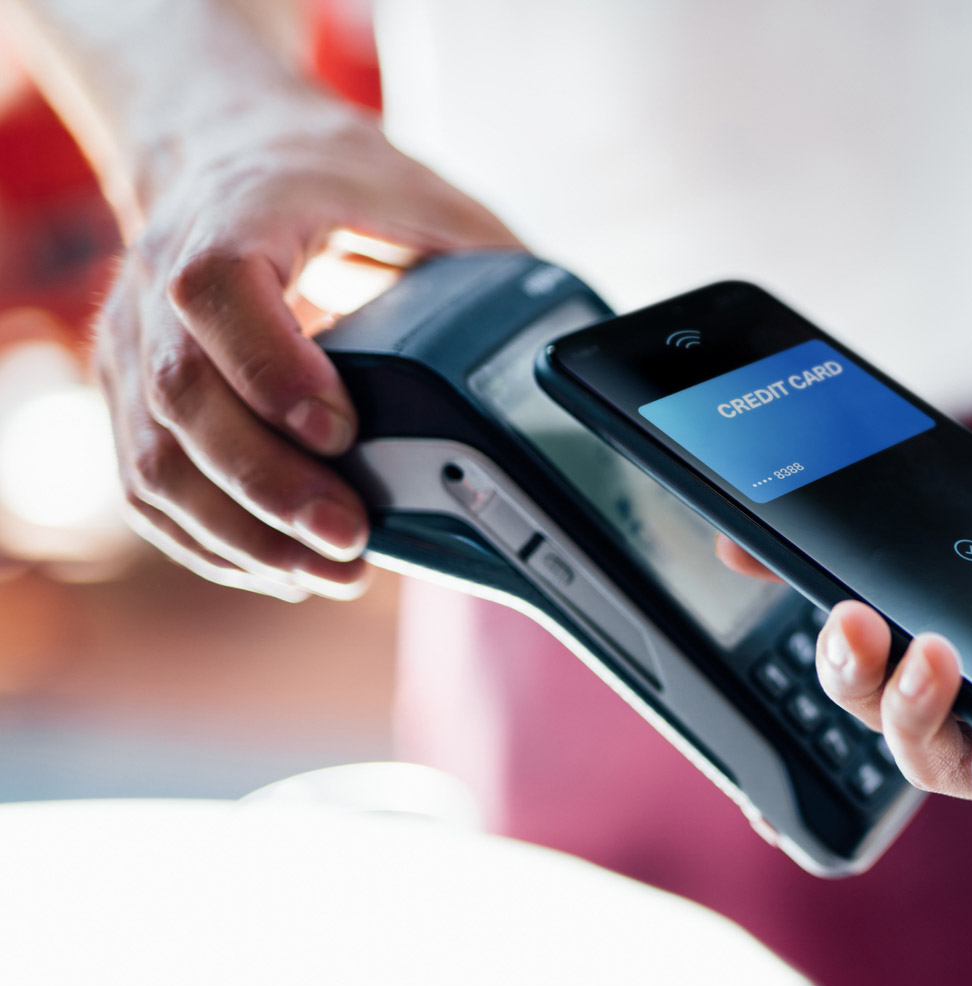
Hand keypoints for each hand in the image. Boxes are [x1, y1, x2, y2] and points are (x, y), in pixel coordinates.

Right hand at [97, 96, 518, 600]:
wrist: (228, 150)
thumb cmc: (337, 181)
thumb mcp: (428, 199)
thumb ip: (488, 268)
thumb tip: (564, 354)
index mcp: (240, 212)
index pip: (218, 289)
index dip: (271, 368)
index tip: (341, 430)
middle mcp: (162, 277)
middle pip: (182, 398)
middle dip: (270, 486)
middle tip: (353, 539)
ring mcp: (134, 342)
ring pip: (156, 460)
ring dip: (243, 535)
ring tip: (330, 572)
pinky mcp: (129, 396)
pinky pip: (146, 488)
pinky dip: (212, 542)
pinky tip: (281, 566)